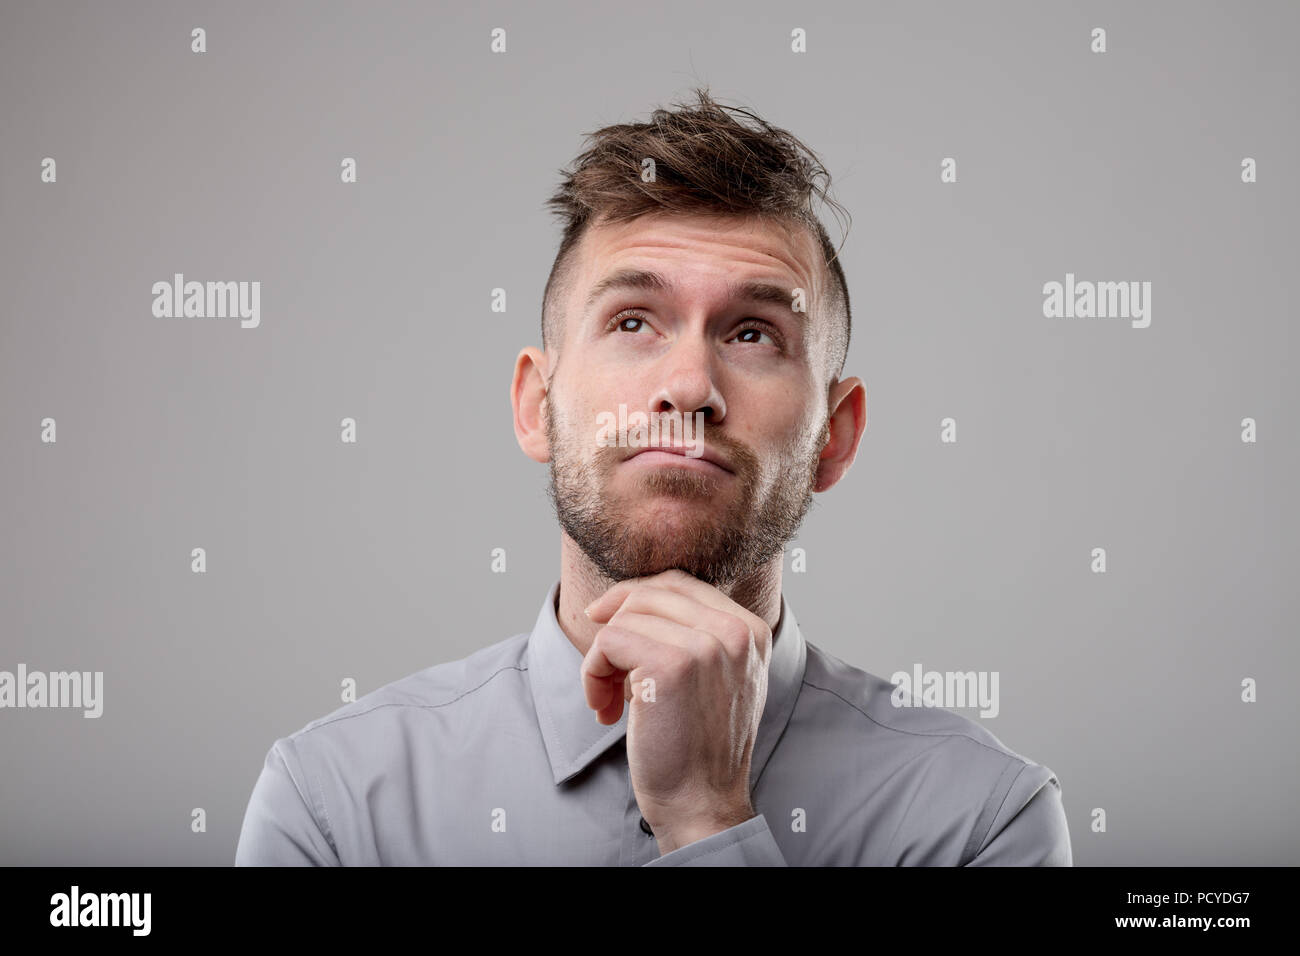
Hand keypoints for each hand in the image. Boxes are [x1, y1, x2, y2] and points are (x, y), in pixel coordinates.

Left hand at [580, 569, 772, 853]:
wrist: (702, 804)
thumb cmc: (698, 747)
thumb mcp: (715, 679)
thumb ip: (694, 634)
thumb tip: (627, 598)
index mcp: (751, 630)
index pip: (679, 583)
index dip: (633, 600)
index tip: (608, 629)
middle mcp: (736, 632)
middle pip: (649, 592)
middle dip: (613, 625)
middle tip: (604, 674)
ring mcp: (706, 646)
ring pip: (624, 617)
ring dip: (601, 661)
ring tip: (610, 702)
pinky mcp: (671, 666)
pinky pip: (608, 642)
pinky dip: (593, 675)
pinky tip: (607, 710)